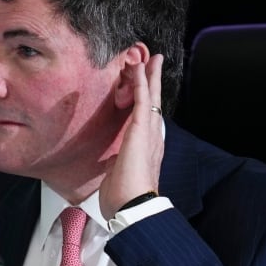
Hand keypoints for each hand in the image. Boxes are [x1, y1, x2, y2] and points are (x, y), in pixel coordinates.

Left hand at [98, 54, 164, 218]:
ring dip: (149, 76)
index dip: (148, 101)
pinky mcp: (140, 130)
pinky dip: (142, 82)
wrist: (132, 207)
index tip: (146, 88)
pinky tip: (140, 68)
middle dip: (154, 82)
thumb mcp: (118, 177)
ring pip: (150, 97)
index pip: (148, 119)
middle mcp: (151, 138)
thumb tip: (111, 166)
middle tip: (154, 63)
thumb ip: (117, 167)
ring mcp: (148, 133)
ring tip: (149, 59)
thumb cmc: (124, 198)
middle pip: (154, 103)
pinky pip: (142, 99)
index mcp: (146, 149)